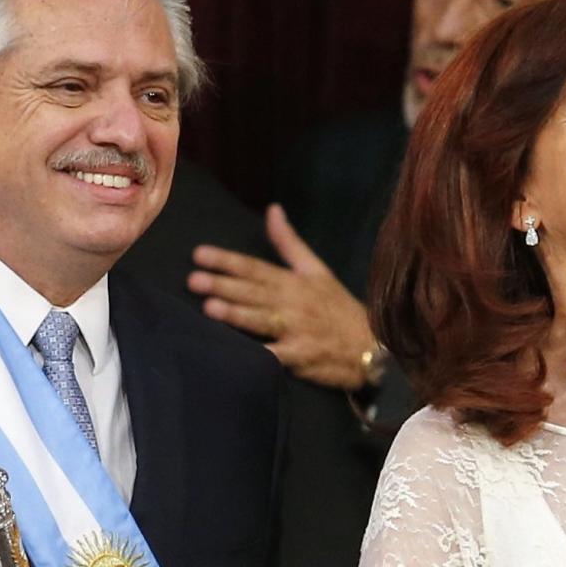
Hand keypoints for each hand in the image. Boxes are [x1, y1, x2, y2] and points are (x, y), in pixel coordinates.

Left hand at [189, 205, 376, 390]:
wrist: (371, 346)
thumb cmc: (337, 307)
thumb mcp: (317, 270)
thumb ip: (289, 242)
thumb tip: (272, 209)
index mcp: (294, 281)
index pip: (255, 268)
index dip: (227, 261)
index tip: (199, 254)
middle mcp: (293, 303)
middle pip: (254, 292)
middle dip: (223, 285)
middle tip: (194, 280)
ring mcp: (296, 330)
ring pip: (262, 320)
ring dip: (236, 314)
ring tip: (209, 308)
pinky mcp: (300, 357)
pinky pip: (275, 356)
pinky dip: (258, 355)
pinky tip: (236, 354)